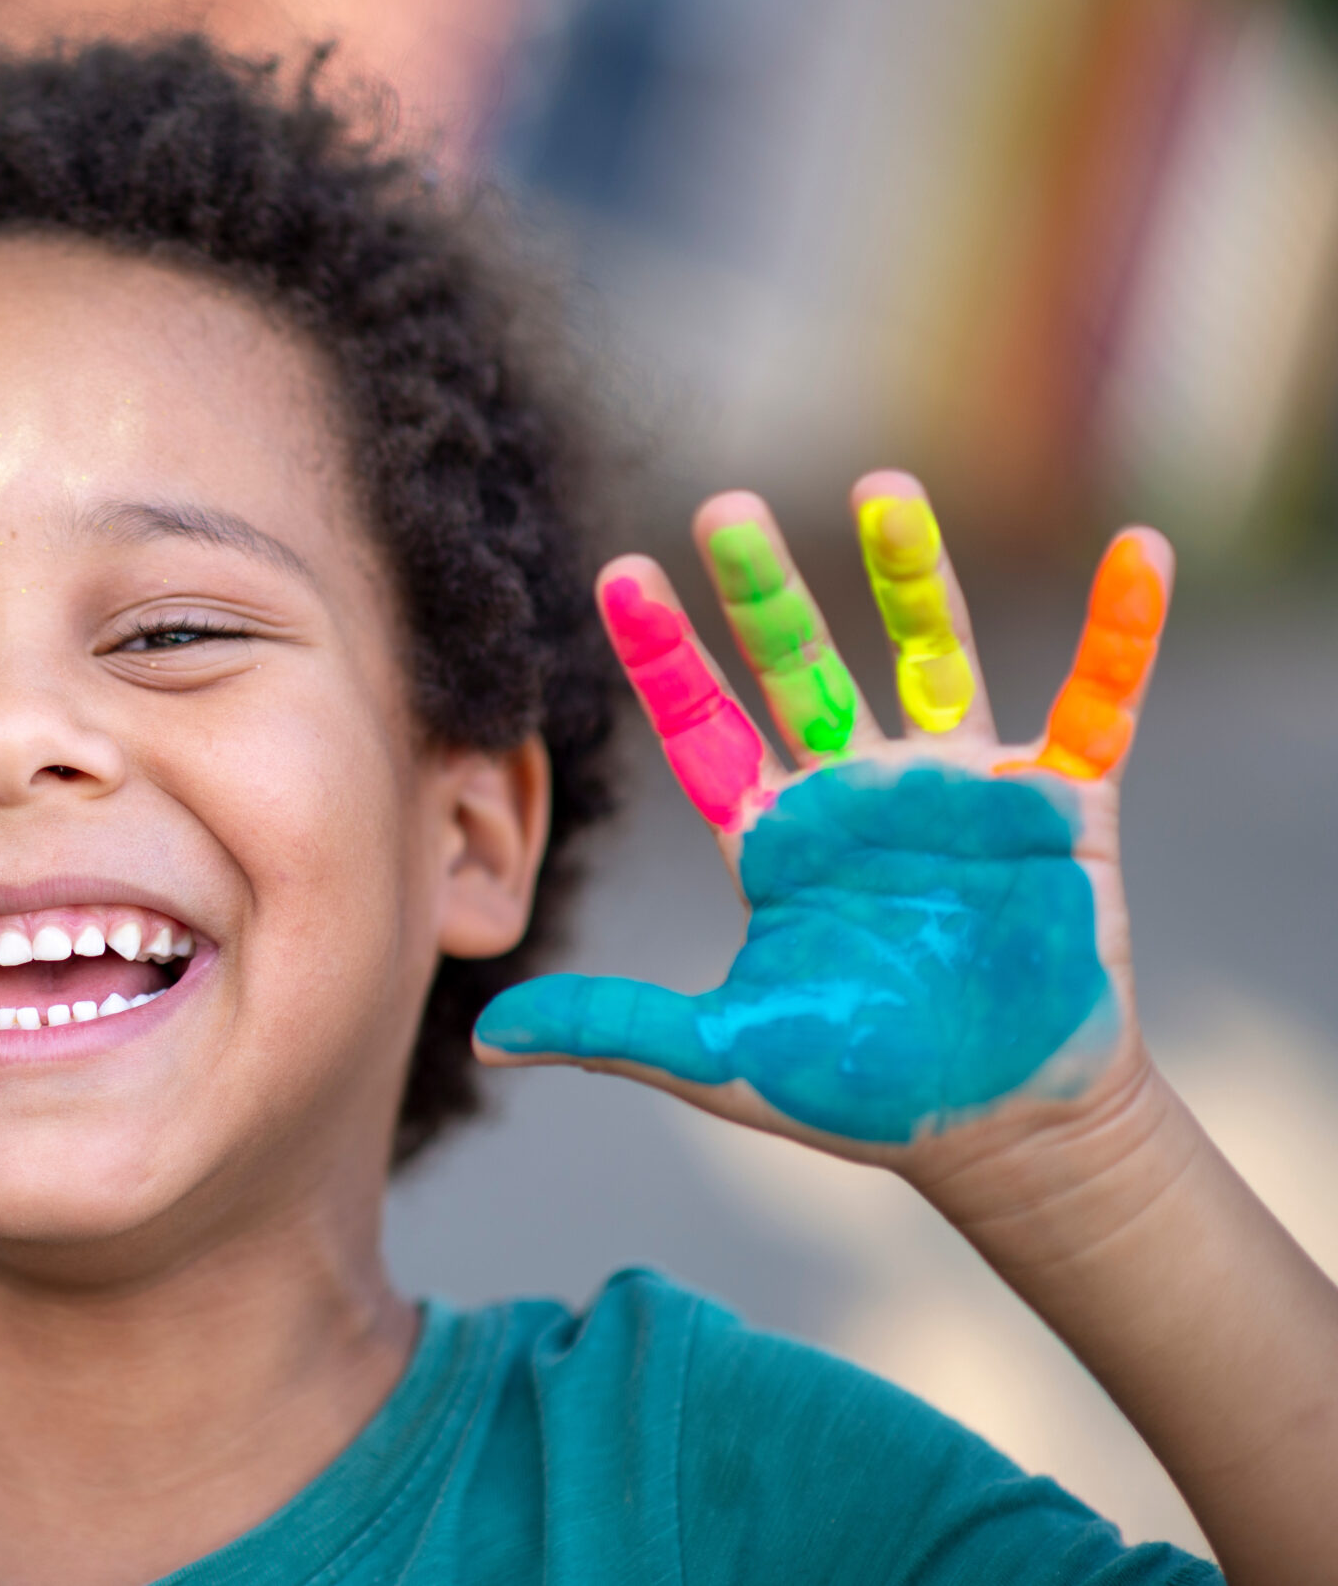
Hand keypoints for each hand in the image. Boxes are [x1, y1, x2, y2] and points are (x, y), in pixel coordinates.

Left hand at [474, 472, 1169, 1176]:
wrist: (1003, 1133)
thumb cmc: (860, 1092)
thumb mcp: (721, 1060)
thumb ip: (611, 1027)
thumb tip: (480, 1037)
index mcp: (775, 838)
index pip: (703, 728)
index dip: (663, 655)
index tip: (616, 575)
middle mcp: (858, 793)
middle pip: (802, 668)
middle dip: (766, 592)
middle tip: (724, 508)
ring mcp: (960, 792)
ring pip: (933, 657)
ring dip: (913, 576)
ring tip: (882, 489)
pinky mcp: (1060, 810)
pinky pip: (1099, 704)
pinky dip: (1121, 634)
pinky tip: (1140, 551)